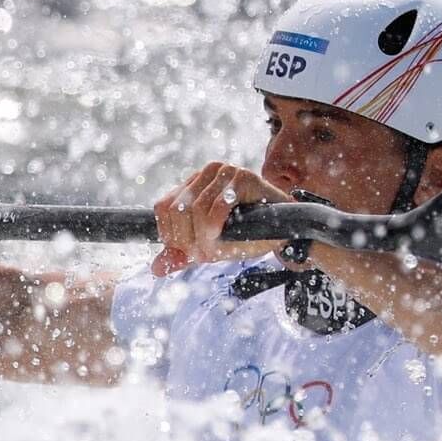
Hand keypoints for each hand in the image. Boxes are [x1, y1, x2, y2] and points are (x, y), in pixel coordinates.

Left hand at [150, 162, 290, 276]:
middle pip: (176, 209)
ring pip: (195, 209)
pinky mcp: (244, 176)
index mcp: (194, 183)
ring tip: (217, 250)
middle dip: (187, 240)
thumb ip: (182, 254)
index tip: (190, 251)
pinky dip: (215, 230)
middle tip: (205, 254)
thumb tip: (155, 269)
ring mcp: (226, 171)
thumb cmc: (247, 236)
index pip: (163, 207)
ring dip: (203, 239)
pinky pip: (216, 207)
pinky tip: (223, 239)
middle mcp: (207, 172)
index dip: (171, 236)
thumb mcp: (208, 246)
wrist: (286, 233)